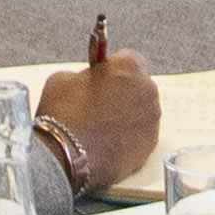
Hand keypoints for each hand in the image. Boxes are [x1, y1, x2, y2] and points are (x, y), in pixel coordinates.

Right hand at [36, 53, 162, 195]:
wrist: (67, 155)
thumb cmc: (64, 115)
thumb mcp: (63, 79)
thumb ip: (82, 75)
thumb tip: (86, 83)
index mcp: (130, 66)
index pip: (127, 59)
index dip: (111, 69)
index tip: (100, 78)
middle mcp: (148, 90)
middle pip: (136, 87)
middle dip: (121, 93)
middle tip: (98, 105)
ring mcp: (152, 120)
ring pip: (139, 113)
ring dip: (125, 116)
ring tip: (100, 128)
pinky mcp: (150, 146)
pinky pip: (139, 136)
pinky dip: (127, 139)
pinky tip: (106, 144)